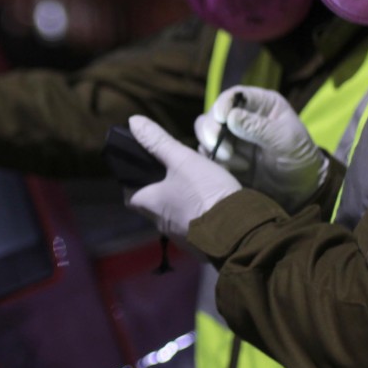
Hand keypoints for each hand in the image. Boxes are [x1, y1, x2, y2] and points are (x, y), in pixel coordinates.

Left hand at [123, 115, 241, 238]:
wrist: (238, 230)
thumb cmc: (204, 192)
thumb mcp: (182, 160)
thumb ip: (158, 142)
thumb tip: (133, 121)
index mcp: (149, 205)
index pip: (129, 195)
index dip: (134, 181)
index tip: (145, 168)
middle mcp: (160, 225)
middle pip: (152, 205)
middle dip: (160, 191)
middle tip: (173, 173)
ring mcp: (180, 237)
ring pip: (174, 216)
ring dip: (180, 203)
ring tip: (194, 185)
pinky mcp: (200, 245)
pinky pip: (193, 227)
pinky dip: (197, 215)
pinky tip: (210, 204)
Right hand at [194, 85, 326, 208]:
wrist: (301, 189)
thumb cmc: (300, 158)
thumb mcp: (286, 141)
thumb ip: (259, 128)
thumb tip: (230, 117)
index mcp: (261, 104)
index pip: (234, 96)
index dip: (223, 105)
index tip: (221, 119)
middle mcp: (243, 117)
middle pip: (213, 114)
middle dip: (212, 130)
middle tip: (226, 151)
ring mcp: (232, 137)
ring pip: (205, 133)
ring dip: (214, 148)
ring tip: (239, 164)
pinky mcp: (226, 156)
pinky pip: (208, 154)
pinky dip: (216, 162)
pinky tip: (238, 170)